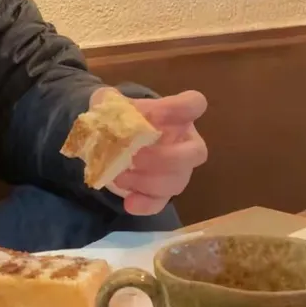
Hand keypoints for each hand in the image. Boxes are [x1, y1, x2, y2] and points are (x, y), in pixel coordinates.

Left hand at [91, 88, 208, 215]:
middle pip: (196, 153)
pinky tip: (129, 202)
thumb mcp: (111, 102)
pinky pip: (162, 203)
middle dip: (164, 157)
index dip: (177, 110)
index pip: (194, 104)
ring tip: (118, 176)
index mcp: (177, 115)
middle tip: (134, 157)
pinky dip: (146, 205)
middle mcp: (185, 143)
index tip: (152, 116)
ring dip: (147, 181)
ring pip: (177, 181)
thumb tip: (109, 112)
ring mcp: (178, 171)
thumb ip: (109, 101)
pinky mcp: (163, 193)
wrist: (114, 141)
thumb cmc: (123, 117)